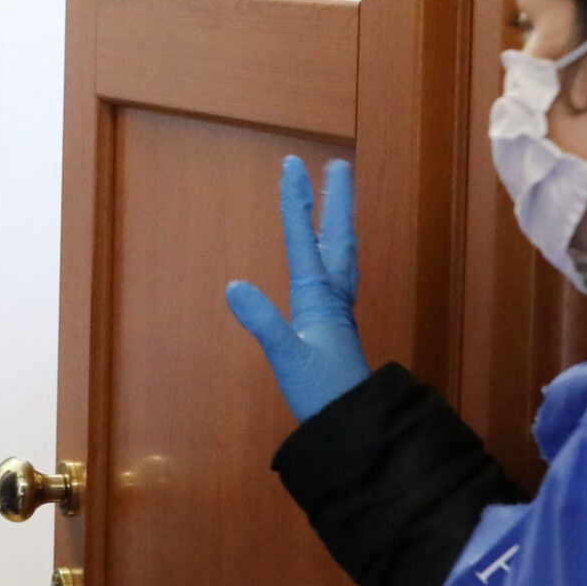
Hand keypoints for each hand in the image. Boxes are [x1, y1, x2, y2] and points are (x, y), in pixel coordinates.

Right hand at [225, 157, 369, 421]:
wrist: (352, 420)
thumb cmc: (322, 391)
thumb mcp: (288, 356)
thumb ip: (263, 322)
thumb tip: (234, 286)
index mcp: (318, 295)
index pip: (303, 237)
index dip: (296, 200)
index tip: (292, 165)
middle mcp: (332, 294)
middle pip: (335, 235)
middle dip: (334, 199)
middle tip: (335, 165)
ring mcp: (337, 307)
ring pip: (341, 251)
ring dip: (338, 220)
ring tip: (339, 198)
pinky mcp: (336, 322)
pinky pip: (339, 271)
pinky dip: (335, 251)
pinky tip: (331, 257)